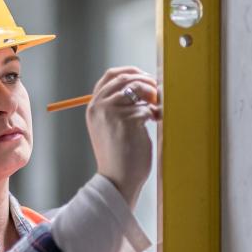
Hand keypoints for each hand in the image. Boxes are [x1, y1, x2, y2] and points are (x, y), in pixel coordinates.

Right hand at [86, 66, 161, 207]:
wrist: (118, 180)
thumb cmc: (120, 156)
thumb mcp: (112, 127)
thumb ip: (120, 106)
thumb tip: (145, 85)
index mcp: (94, 107)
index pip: (111, 76)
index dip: (130, 72)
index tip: (145, 78)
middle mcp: (99, 106)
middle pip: (125, 78)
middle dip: (145, 81)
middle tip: (157, 91)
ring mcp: (111, 112)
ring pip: (138, 89)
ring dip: (152, 96)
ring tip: (156, 110)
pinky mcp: (126, 120)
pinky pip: (146, 107)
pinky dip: (154, 113)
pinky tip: (155, 122)